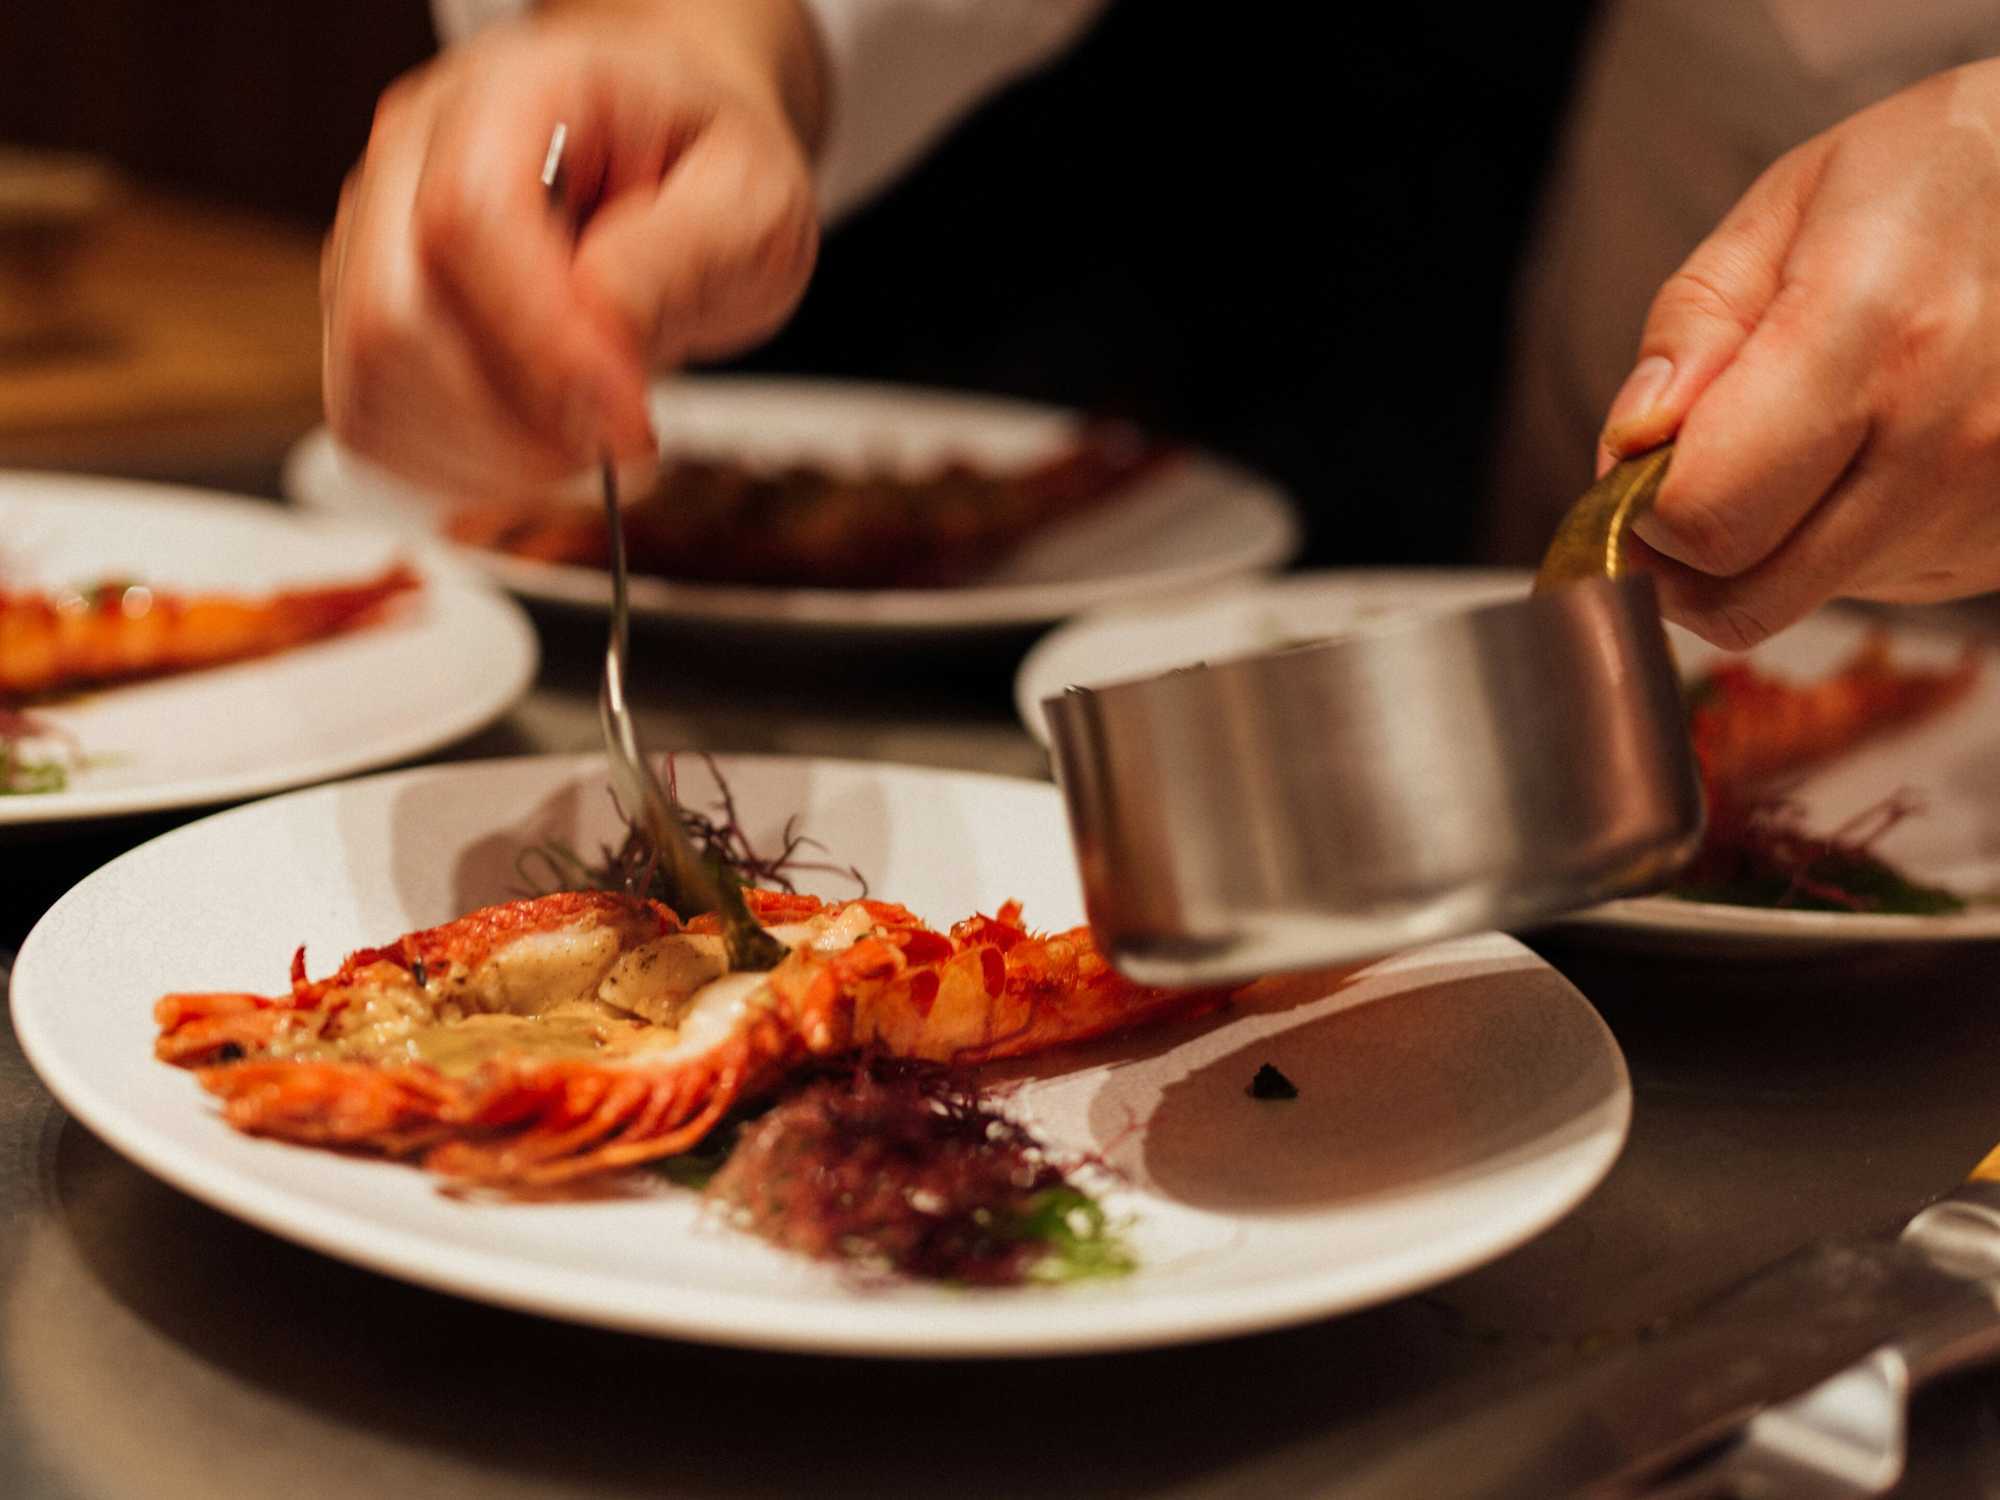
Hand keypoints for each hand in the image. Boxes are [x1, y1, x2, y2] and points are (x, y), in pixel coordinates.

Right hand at [322, 0, 824, 498]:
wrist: (670, 163)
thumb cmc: (702, 168)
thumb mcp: (752, 197)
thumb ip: (683, 253)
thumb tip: (602, 323)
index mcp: (511, 93)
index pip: (469, 216)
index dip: (542, 343)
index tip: (626, 420)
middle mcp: (413, 156)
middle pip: (394, 314)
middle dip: (515, 418)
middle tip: (620, 443)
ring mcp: (374, 237)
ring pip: (372, 381)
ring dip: (487, 455)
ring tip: (588, 448)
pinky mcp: (368, 318)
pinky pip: (371, 422)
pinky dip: (456, 468)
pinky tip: (537, 456)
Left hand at [1596, 59, 1999, 648]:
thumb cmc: (1938, 174)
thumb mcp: (1789, 206)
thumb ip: (1693, 330)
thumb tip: (1630, 447)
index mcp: (1874, 334)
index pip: (1704, 515)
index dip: (1639, 507)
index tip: (1639, 464)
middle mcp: (1946, 438)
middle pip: (1744, 596)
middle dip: (1681, 552)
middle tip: (1683, 477)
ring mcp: (1991, 502)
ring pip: (1803, 599)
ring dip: (1766, 544)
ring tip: (1804, 434)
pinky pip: (1877, 585)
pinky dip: (1843, 539)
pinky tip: (1876, 448)